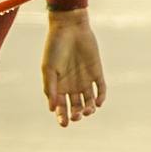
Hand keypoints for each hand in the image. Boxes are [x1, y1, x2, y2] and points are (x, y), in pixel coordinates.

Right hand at [41, 8, 105, 127]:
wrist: (69, 27)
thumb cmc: (55, 47)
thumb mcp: (49, 69)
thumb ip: (50, 88)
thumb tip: (52, 109)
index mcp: (58, 86)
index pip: (61, 107)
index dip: (62, 117)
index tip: (64, 124)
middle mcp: (72, 85)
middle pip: (76, 107)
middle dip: (77, 114)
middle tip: (77, 115)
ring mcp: (85, 79)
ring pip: (89, 101)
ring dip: (89, 109)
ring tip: (88, 110)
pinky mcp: (97, 72)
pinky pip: (101, 89)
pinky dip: (101, 98)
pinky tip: (98, 103)